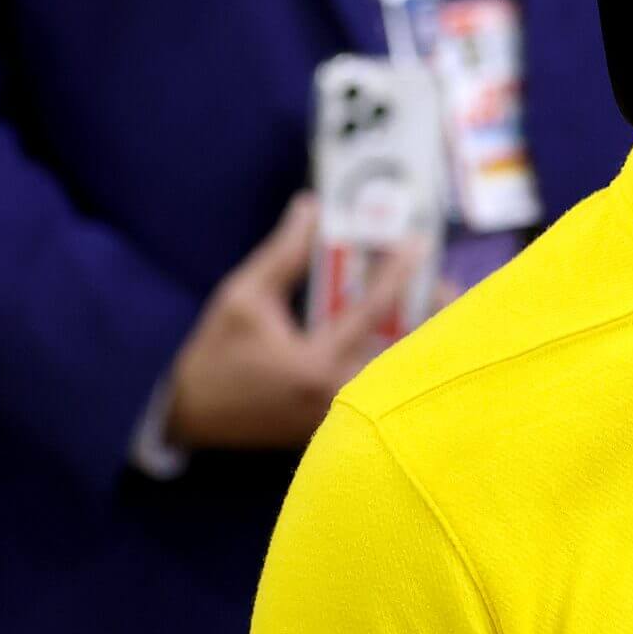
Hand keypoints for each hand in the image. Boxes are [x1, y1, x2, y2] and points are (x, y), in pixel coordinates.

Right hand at [165, 194, 423, 451]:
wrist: (190, 420)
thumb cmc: (214, 355)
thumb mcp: (242, 296)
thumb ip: (283, 254)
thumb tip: (311, 207)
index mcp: (312, 365)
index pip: (371, 312)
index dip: (397, 272)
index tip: (419, 243)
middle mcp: (336, 397)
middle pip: (405, 353)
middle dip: (431, 315)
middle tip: (442, 281)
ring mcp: (341, 417)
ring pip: (399, 375)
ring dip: (418, 337)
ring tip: (432, 302)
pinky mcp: (339, 426)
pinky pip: (382, 390)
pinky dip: (397, 360)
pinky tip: (406, 333)